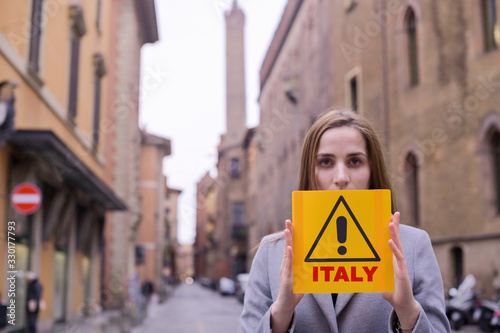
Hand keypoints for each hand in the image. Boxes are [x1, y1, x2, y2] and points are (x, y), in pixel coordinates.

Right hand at [271, 219, 303, 332]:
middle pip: (287, 246)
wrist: (286, 305)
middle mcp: (286, 265)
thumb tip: (318, 263)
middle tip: (288, 220)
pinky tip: (289, 248)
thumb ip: (308, 270)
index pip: (291, 246)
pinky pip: (288, 265)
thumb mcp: (303, 278)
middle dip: (288, 233)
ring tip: (288, 230)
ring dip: (288, 241)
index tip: (293, 224)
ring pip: (287, 253)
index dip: (292, 235)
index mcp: (290, 264)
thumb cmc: (294, 292)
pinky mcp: (286, 278)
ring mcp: (285, 270)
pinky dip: (288, 256)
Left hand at [382, 212, 419, 328]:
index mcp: (393, 258)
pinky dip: (394, 249)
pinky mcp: (402, 271)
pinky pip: (398, 258)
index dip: (392, 228)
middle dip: (395, 225)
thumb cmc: (391, 290)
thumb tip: (360, 264)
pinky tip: (390, 241)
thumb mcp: (379, 276)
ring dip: (394, 233)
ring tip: (390, 222)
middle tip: (394, 213)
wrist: (402, 303)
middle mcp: (398, 258)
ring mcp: (401, 264)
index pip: (393, 239)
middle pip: (396, 238)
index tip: (389, 216)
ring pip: (397, 245)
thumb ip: (373, 269)